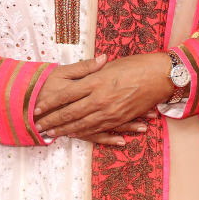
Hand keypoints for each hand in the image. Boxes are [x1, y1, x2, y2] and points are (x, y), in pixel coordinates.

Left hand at [35, 52, 172, 141]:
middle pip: (70, 112)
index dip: (50, 103)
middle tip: (38, 126)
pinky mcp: (120, 119)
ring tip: (52, 134)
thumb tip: (79, 73)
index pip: (66, 94)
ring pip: (82, 124)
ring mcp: (110, 111)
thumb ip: (93, 70)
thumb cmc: (137, 64)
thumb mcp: (112, 64)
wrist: (161, 76)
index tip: (37, 108)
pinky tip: (75, 136)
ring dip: (65, 130)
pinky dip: (85, 133)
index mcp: (96, 81)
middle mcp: (100, 98)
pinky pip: (99, 129)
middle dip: (52, 121)